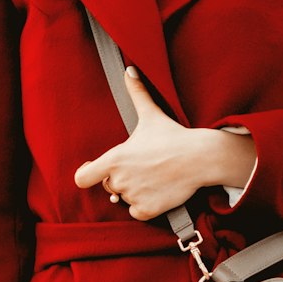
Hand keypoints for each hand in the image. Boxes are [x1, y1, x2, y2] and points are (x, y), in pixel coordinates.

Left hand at [73, 66, 226, 220]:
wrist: (199, 157)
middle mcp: (119, 180)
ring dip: (135, 191)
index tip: (94, 169)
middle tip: (142, 167)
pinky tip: (157, 190)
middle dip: (121, 178)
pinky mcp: (147, 210)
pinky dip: (144, 206)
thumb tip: (129, 69)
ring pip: (125, 199)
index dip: (87, 173)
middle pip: (109, 186)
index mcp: (114, 159)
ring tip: (153, 176)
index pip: (82, 178)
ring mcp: (133, 196)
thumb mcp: (151, 114)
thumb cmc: (172, 136)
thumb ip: (136, 93)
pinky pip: (137, 212)